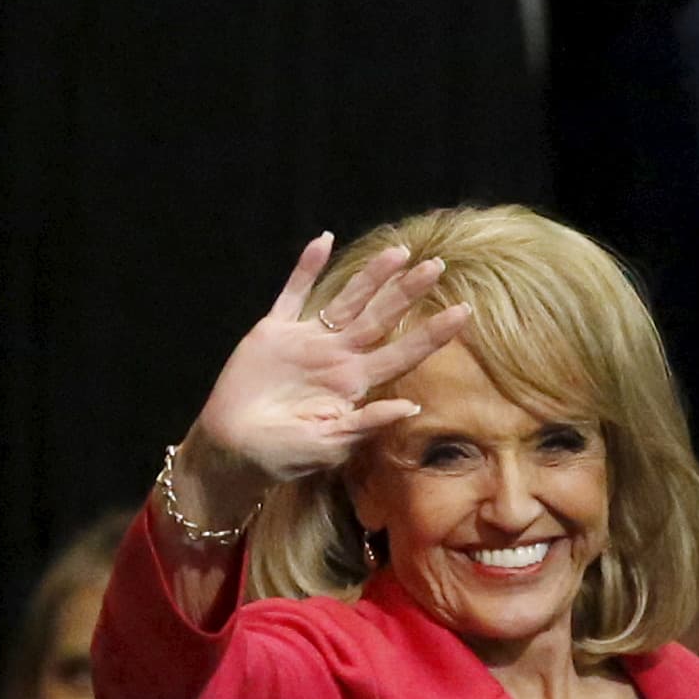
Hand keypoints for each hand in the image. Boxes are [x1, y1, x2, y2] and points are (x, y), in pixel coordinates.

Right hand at [182, 235, 472, 487]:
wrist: (234, 451)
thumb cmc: (284, 456)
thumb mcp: (330, 445)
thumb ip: (368, 423)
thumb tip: (411, 407)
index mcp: (355, 384)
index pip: (402, 353)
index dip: (432, 333)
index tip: (464, 312)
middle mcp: (337, 357)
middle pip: (381, 318)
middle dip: (408, 292)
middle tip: (437, 265)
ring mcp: (307, 341)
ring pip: (346, 300)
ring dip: (371, 276)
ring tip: (399, 252)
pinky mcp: (273, 332)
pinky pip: (292, 293)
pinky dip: (306, 268)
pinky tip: (323, 241)